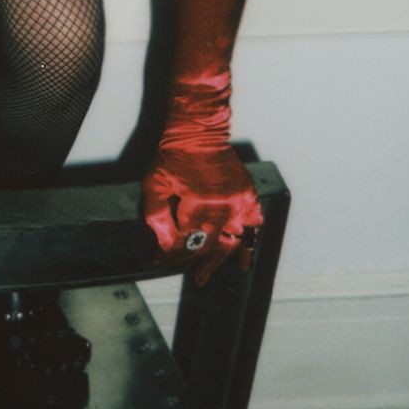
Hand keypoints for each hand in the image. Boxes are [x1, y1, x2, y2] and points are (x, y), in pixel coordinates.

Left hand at [142, 143, 262, 286]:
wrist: (199, 132)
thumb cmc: (174, 155)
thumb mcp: (155, 184)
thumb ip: (157, 216)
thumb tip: (166, 246)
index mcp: (199, 203)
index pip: (185, 240)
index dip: (171, 253)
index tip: (160, 260)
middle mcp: (223, 206)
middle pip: (207, 244)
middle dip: (190, 259)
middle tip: (178, 270)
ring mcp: (239, 202)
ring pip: (229, 241)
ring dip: (216, 260)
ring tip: (204, 276)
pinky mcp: (248, 196)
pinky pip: (253, 225)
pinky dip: (247, 243)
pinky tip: (242, 260)